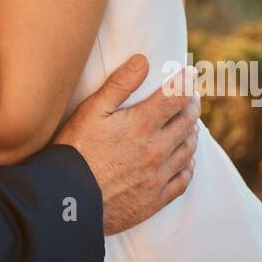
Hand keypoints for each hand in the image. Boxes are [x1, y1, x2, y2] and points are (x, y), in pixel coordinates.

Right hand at [54, 54, 198, 234]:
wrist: (69, 200)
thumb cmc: (75, 150)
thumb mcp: (91, 111)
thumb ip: (119, 84)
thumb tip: (143, 61)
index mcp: (143, 125)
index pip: (176, 97)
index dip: (186, 83)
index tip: (190, 75)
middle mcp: (157, 150)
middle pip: (187, 122)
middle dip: (192, 105)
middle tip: (192, 96)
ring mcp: (158, 176)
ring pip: (188, 149)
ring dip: (192, 132)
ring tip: (190, 123)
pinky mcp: (155, 199)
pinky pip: (183, 180)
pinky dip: (189, 165)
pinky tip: (186, 159)